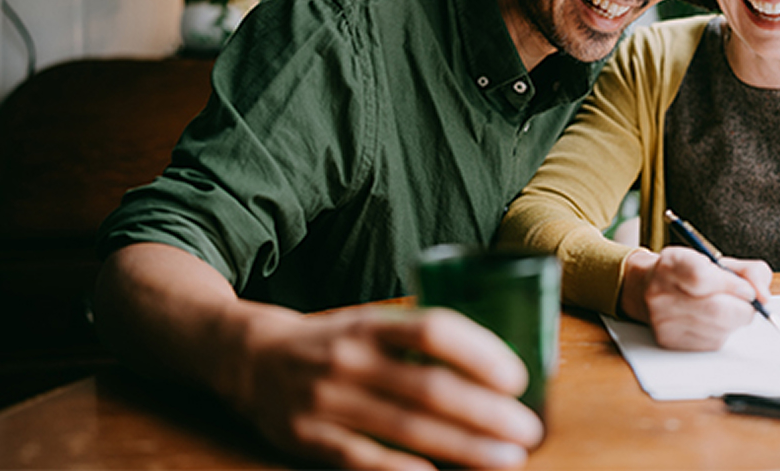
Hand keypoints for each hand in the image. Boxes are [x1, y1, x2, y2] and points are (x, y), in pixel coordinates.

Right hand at [231, 305, 543, 470]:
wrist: (251, 359)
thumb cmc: (332, 342)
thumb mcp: (370, 322)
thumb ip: (417, 338)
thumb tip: (494, 360)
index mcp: (369, 324)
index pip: (434, 330)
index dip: (480, 353)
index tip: (518, 377)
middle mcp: (349, 358)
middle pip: (429, 387)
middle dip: (486, 413)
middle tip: (528, 430)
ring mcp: (327, 400)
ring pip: (407, 429)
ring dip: (464, 447)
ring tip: (507, 458)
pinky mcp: (310, 438)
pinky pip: (363, 460)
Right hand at [620, 247, 772, 350]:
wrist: (648, 290)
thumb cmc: (690, 274)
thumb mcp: (718, 261)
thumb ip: (749, 271)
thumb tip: (764, 296)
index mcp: (672, 264)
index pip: (702, 277)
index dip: (732, 285)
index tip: (747, 289)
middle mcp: (660, 292)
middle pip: (716, 310)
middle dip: (742, 308)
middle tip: (745, 302)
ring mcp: (663, 319)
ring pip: (719, 329)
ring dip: (733, 321)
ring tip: (724, 308)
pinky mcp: (669, 341)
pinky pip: (711, 342)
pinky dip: (721, 332)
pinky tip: (711, 321)